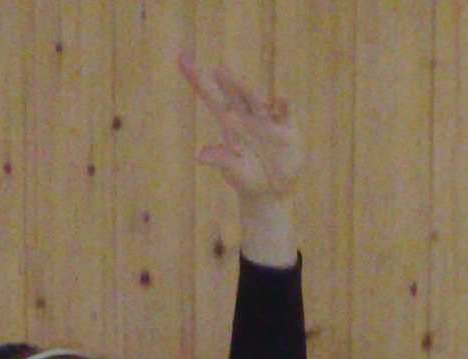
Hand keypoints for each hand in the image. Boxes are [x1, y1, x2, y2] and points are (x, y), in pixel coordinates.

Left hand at [177, 52, 302, 198]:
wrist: (272, 190)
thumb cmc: (248, 178)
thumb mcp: (235, 171)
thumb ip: (221, 160)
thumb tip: (200, 157)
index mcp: (229, 121)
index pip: (210, 96)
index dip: (197, 78)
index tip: (181, 58)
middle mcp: (247, 114)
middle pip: (235, 93)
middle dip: (228, 82)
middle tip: (220, 71)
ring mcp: (266, 118)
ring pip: (256, 99)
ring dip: (248, 90)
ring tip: (243, 85)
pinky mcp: (286, 127)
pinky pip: (285, 113)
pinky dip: (284, 105)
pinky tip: (280, 99)